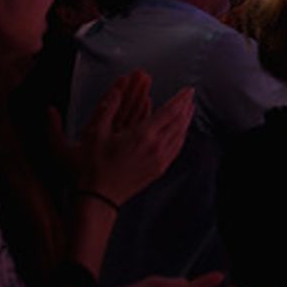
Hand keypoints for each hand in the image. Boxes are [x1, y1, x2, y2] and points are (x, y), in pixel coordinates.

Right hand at [71, 71, 193, 208]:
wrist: (100, 196)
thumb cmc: (95, 166)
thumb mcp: (96, 134)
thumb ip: (108, 110)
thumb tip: (116, 92)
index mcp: (143, 135)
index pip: (170, 111)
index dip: (181, 99)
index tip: (188, 90)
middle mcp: (156, 146)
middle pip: (179, 122)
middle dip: (186, 106)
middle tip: (191, 96)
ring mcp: (160, 159)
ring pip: (180, 135)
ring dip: (186, 120)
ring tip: (189, 110)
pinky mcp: (160, 169)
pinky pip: (176, 149)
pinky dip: (182, 136)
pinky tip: (182, 133)